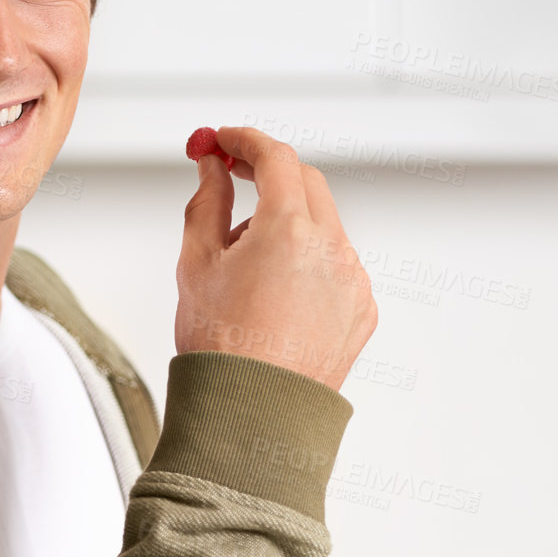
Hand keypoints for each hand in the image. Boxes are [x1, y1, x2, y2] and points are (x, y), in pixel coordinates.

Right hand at [175, 125, 377, 390]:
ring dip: (288, 222)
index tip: (224, 140)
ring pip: (323, 226)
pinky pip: (337, 266)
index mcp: (289, 231)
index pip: (275, 157)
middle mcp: (332, 250)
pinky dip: (309, 262)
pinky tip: (274, 293)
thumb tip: (212, 169)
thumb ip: (206, 203)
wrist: (253, 416)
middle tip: (233, 176)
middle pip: (306, 183)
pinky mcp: (361, 310)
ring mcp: (353, 281)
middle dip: (270, 174)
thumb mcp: (196, 265)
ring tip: (245, 264)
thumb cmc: (222, 352)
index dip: (245, 140)